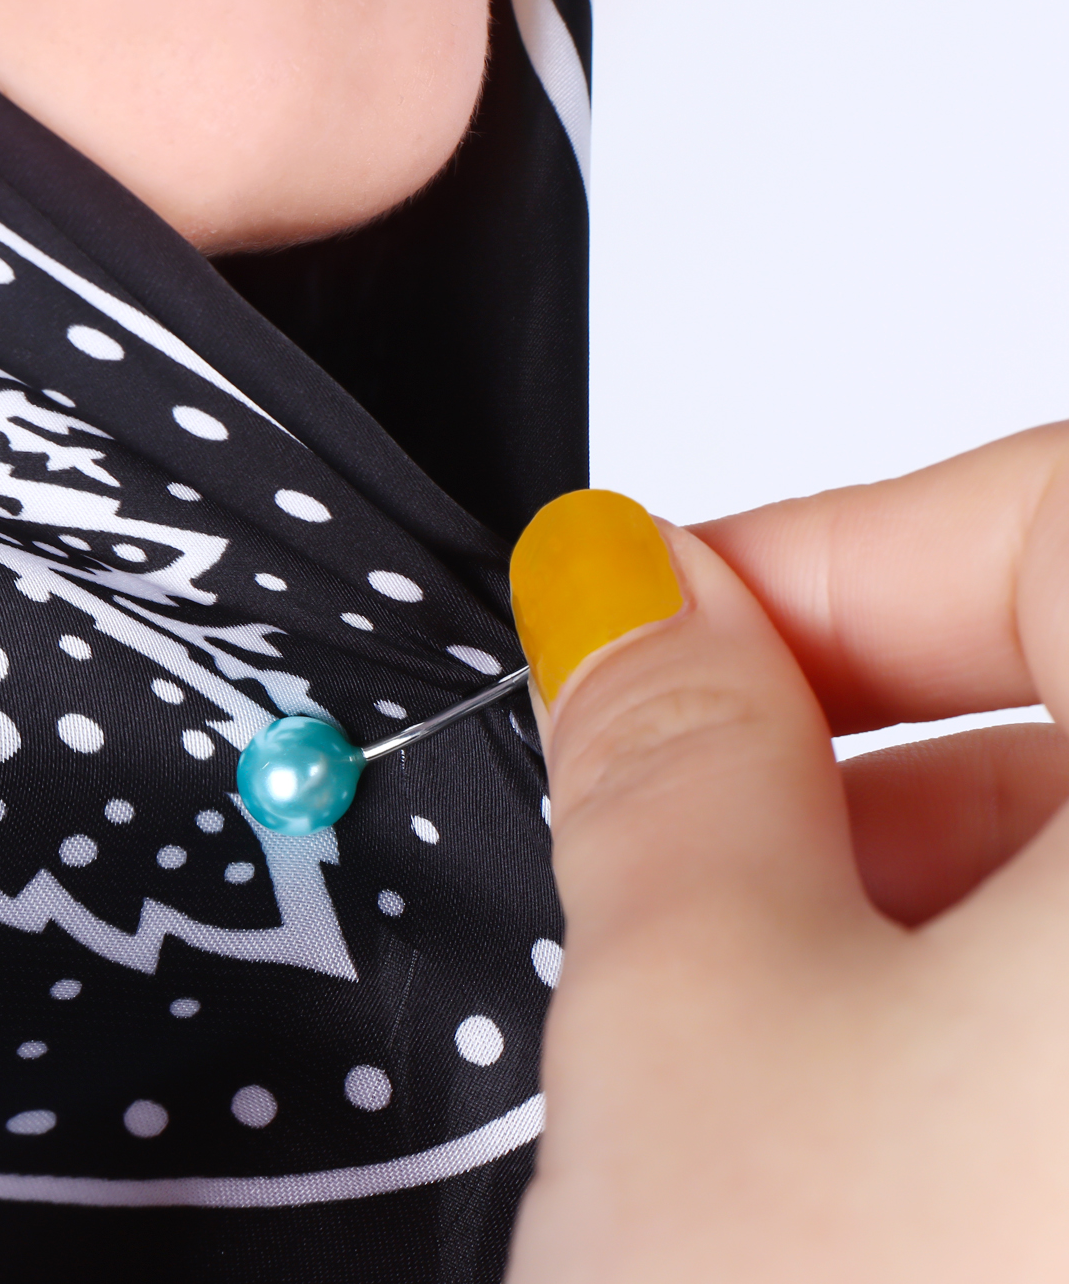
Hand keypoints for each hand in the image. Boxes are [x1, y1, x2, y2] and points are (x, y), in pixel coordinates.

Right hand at [502, 426, 1068, 1281]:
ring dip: (934, 911)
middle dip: (860, 753)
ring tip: (769, 1046)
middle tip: (686, 841)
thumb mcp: (703, 1015)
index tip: (658, 624)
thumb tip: (630, 589)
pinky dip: (1018, 1034)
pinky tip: (896, 1141)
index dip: (825, 552)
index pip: (1057, 515)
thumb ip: (666, 747)